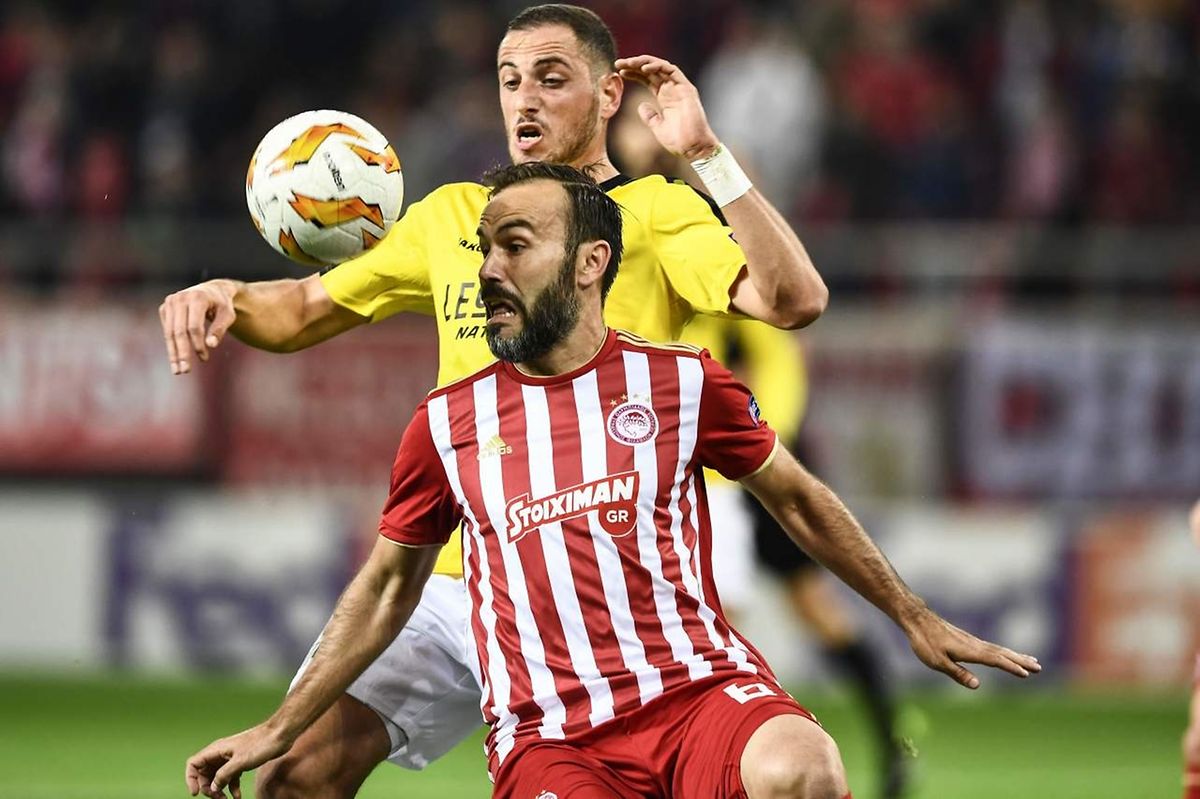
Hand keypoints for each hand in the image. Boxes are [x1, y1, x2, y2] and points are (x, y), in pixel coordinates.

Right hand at [159, 279, 238, 374]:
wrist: (211, 290)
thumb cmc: (222, 305)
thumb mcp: (228, 315)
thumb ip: (220, 329)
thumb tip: (211, 345)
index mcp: (197, 297)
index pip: (194, 326)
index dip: (198, 344)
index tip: (205, 358)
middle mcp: (180, 298)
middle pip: (179, 331)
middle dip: (182, 352)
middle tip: (184, 371)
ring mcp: (170, 302)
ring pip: (169, 332)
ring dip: (173, 353)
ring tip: (177, 371)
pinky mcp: (164, 308)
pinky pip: (167, 330)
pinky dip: (171, 345)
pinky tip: (175, 359)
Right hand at [185, 723, 288, 798]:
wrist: (280, 735)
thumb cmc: (261, 744)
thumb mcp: (240, 762)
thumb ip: (224, 775)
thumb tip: (212, 788)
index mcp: (216, 750)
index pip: (193, 764)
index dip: (191, 779)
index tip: (196, 793)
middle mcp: (220, 754)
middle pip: (204, 774)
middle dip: (208, 788)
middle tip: (217, 798)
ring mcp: (230, 758)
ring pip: (217, 777)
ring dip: (219, 789)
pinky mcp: (241, 762)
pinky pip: (230, 777)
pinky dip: (231, 787)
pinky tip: (237, 796)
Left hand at [615, 55, 719, 160]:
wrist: (693, 148)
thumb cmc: (678, 141)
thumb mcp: (657, 127)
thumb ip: (649, 116)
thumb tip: (640, 105)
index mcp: (665, 97)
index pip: (648, 79)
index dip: (634, 73)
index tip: (620, 72)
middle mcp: (672, 89)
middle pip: (652, 70)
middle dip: (635, 64)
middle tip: (618, 63)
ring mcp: (680, 87)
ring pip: (661, 66)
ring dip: (644, 62)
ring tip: (629, 62)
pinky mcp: (686, 88)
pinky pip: (672, 70)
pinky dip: (658, 66)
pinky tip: (644, 68)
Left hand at [904, 610, 1041, 688]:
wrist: (917, 620)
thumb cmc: (925, 642)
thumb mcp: (938, 662)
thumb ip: (958, 673)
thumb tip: (978, 686)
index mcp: (970, 651)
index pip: (996, 660)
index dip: (1012, 667)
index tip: (1027, 674)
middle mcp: (975, 644)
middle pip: (1003, 653)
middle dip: (1021, 661)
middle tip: (1039, 668)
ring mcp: (972, 641)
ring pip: (999, 650)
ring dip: (1016, 656)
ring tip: (1032, 661)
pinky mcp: (968, 640)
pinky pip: (992, 648)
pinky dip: (1004, 652)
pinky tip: (1006, 655)